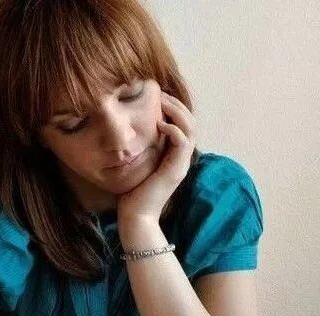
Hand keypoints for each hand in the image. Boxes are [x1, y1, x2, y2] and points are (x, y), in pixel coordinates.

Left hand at [116, 91, 196, 223]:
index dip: (174, 108)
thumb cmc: (132, 193)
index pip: (183, 124)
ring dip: (177, 112)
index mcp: (174, 156)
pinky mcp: (176, 170)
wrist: (136, 217)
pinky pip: (183, 142)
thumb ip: (140, 147)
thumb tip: (129, 129)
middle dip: (176, 104)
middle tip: (159, 93)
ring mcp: (181, 164)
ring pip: (191, 129)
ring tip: (161, 103)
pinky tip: (159, 124)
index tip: (156, 96)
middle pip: (191, 122)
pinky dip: (174, 129)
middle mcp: (181, 158)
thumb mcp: (136, 163)